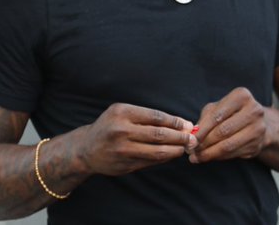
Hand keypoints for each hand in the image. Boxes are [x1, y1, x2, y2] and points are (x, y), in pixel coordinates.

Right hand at [74, 103, 195, 175]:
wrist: (86, 149)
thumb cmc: (110, 126)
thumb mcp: (123, 113)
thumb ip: (148, 117)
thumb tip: (181, 124)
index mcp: (123, 113)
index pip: (156, 117)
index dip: (175, 122)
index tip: (188, 125)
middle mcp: (121, 131)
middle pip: (159, 134)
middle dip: (180, 137)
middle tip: (193, 138)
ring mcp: (122, 150)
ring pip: (156, 151)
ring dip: (175, 150)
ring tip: (185, 148)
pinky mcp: (124, 165)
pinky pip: (150, 162)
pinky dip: (164, 158)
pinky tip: (172, 154)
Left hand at [189, 87, 268, 163]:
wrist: (257, 123)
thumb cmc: (231, 113)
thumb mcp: (218, 108)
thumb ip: (205, 118)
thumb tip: (192, 135)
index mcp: (242, 96)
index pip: (217, 115)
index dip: (202, 130)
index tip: (190, 139)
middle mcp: (254, 111)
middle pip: (223, 131)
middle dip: (204, 143)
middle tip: (191, 150)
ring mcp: (258, 129)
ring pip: (228, 145)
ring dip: (209, 153)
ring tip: (197, 157)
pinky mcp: (257, 145)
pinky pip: (233, 154)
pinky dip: (218, 157)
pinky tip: (209, 157)